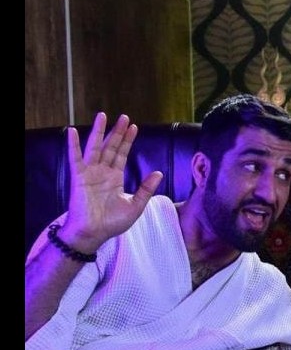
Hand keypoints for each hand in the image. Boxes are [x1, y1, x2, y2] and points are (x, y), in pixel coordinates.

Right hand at [61, 112, 162, 251]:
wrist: (94, 234)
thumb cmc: (112, 223)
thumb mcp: (135, 205)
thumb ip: (146, 189)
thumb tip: (159, 172)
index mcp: (115, 178)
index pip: (122, 154)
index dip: (127, 140)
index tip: (134, 126)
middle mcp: (102, 172)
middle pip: (111, 147)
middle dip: (117, 132)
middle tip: (124, 116)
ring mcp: (90, 173)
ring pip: (95, 148)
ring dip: (99, 132)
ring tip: (103, 115)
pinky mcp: (79, 177)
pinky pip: (75, 159)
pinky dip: (74, 145)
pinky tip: (73, 131)